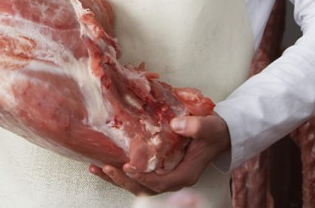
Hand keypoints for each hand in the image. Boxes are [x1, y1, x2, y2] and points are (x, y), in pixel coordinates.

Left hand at [89, 114, 230, 194]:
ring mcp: (164, 175)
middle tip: (106, 168)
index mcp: (185, 174)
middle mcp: (173, 179)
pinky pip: (136, 176)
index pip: (162, 183)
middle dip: (124, 181)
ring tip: (96, 168)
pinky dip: (119, 172)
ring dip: (117, 179)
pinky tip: (102, 164)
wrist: (218, 134)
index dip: (144, 178)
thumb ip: (196, 127)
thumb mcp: (209, 127)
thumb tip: (175, 124)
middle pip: (146, 189)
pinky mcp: (157, 169)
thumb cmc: (214, 132)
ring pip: (138, 186)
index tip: (129, 167)